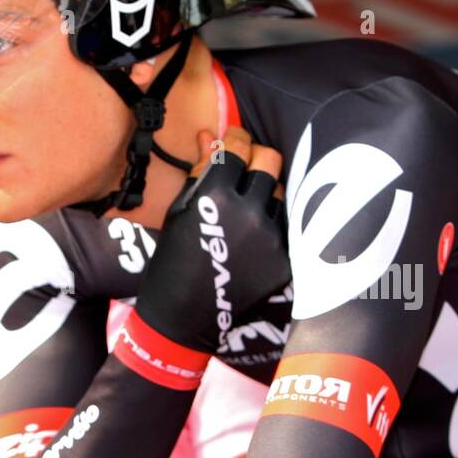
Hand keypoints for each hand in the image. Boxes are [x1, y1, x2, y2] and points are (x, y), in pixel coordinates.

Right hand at [134, 127, 287, 353]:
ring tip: (247, 208)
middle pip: (271, 160)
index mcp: (217, 196)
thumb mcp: (178, 212)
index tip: (233, 139)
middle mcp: (250, 212)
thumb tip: (208, 137)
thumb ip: (199, 172)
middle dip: (257, 157)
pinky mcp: (285, 262)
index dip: (236, 137)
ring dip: (265, 193)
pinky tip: (253, 238)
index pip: (238, 146)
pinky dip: (271, 226)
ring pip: (281, 194)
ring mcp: (272, 238)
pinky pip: (285, 228)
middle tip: (245, 167)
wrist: (183, 319)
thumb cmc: (172, 263)